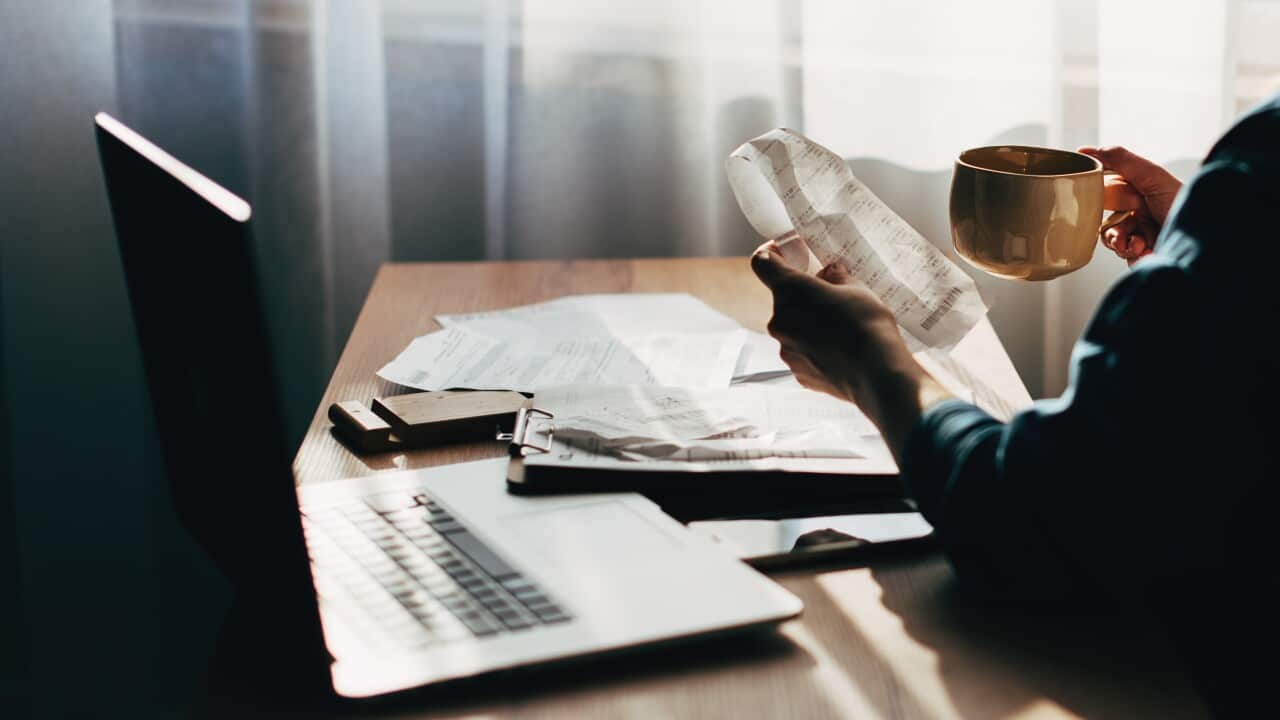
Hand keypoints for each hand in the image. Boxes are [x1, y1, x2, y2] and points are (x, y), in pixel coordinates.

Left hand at [750, 241, 953, 459]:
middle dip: (803, 296)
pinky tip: (840, 351)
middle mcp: (779, 320)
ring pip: (793, 327)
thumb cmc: (867, 325)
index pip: (762, 263)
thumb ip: (835, 276)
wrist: (876, 374)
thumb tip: (828, 274)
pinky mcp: (796, 372)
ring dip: (809, 323)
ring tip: (841, 329)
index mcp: (790, 291)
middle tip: (832, 297)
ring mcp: (785, 349)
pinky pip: (802, 352)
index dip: (770, 254)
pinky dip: (815, 348)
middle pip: (783, 299)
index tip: (784, 254)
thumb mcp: (857, 288)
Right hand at [1077, 146, 1182, 265]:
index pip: (1108, 197)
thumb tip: (1085, 150)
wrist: (1203, 239)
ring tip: (1139, 243)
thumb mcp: (1152, 176)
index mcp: (1141, 195)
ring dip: (1122, 243)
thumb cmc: (1184, 203)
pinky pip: (1124, 257)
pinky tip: (1148, 251)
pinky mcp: (1144, 256)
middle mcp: (1142, 215)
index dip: (1100, 201)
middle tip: (1123, 231)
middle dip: (1112, 229)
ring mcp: (1143, 237)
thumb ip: (1121, 160)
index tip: (1098, 204)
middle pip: (1107, 222)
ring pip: (1113, 241)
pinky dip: (1133, 255)